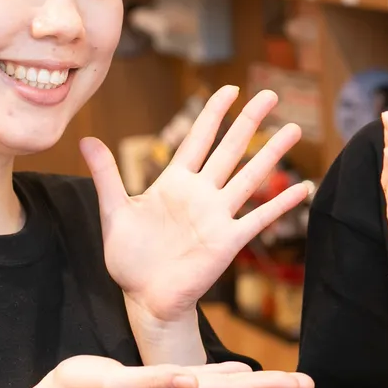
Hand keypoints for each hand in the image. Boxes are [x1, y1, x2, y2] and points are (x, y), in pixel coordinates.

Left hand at [83, 86, 313, 328]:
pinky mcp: (228, 240)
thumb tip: (85, 140)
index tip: (229, 88)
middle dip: (250, 121)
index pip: (198, 139)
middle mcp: (201, 193)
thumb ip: (106, 176)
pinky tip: (302, 189)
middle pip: (230, 149)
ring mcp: (217, 215)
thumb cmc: (129, 258)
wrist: (144, 299)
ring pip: (250, 177)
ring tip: (293, 130)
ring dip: (271, 154)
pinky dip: (280, 204)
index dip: (213, 113)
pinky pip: (259, 218)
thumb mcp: (114, 212)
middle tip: (270, 94)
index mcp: (175, 182)